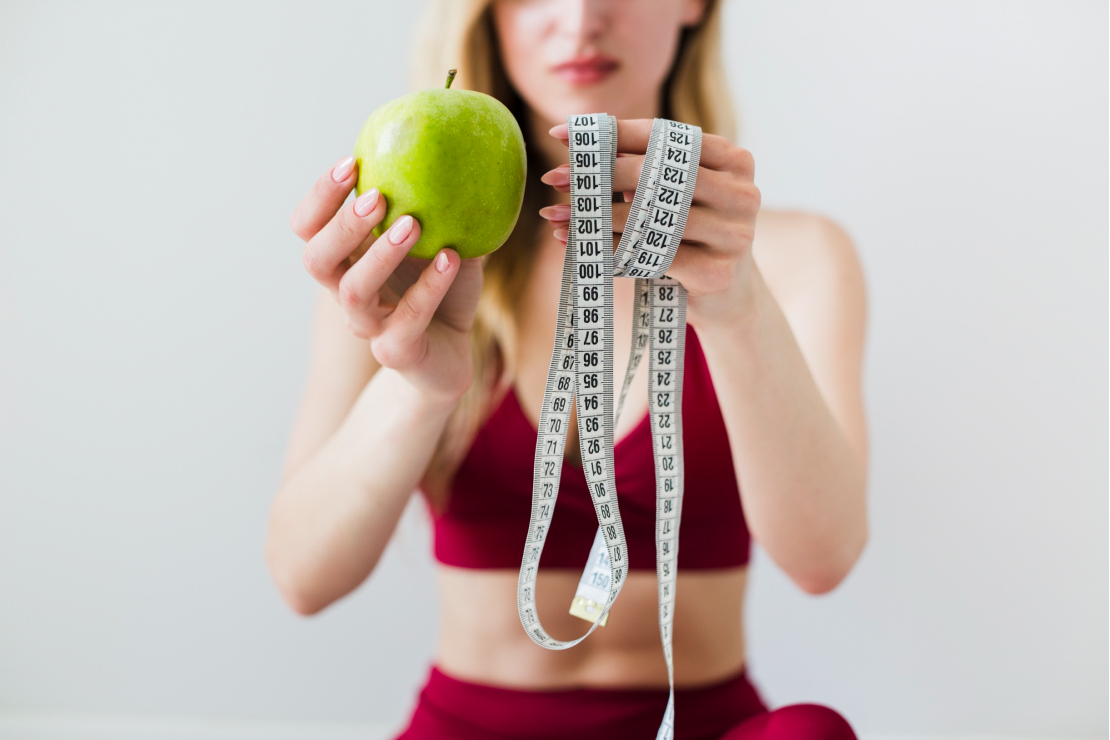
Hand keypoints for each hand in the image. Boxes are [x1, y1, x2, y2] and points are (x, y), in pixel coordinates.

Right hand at [290, 156, 482, 401]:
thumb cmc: (441, 292)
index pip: (308, 227)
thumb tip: (455, 143)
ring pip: (354, 291)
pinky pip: (407, 319)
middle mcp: (346, 292)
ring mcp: (368, 326)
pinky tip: (452, 257)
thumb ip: (437, 203)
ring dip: (380, 253)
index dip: (320, 197)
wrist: (455, 355)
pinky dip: (430, 286)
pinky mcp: (397, 352)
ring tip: (414, 225)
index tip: (349, 163)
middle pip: (316, 259)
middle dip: (342, 224)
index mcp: (346, 260)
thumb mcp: (440, 240)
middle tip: (378, 197)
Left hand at [540, 120, 760, 324]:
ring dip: (595, 216)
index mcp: (734, 160)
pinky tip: (581, 246)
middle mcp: (741, 193)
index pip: (664, 136)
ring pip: (648, 218)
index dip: (611, 132)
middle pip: (654, 174)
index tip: (563, 135)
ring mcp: (734, 235)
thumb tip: (580, 151)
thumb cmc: (693, 236)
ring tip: (556, 214)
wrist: (729, 297)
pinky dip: (609, 249)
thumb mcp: (677, 197)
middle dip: (597, 175)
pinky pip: (650, 256)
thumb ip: (644, 170)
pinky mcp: (716, 272)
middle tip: (554, 178)